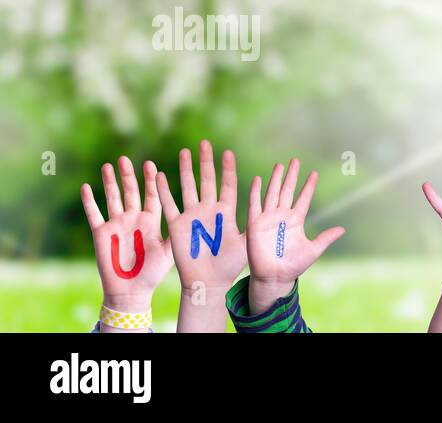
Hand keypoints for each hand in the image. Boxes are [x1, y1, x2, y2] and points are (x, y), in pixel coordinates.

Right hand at [81, 157, 173, 318]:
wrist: (131, 290)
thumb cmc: (153, 273)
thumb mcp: (169, 252)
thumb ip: (178, 234)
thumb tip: (196, 219)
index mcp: (151, 221)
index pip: (152, 196)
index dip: (151, 181)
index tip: (151, 164)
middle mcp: (133, 219)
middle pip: (131, 192)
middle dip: (129, 176)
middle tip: (127, 158)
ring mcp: (117, 224)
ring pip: (113, 198)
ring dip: (110, 182)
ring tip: (109, 165)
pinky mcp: (101, 233)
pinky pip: (94, 213)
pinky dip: (89, 200)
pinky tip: (86, 186)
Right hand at [157, 140, 247, 289]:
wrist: (208, 281)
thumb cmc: (229, 265)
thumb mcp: (246, 242)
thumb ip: (255, 225)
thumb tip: (273, 210)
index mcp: (226, 212)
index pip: (227, 185)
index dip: (227, 169)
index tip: (227, 152)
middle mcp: (208, 210)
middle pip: (207, 180)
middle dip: (206, 162)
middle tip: (205, 143)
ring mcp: (192, 216)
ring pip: (188, 187)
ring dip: (186, 170)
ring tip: (185, 152)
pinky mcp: (176, 225)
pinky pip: (169, 204)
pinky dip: (164, 190)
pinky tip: (159, 175)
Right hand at [247, 159, 345, 312]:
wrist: (275, 277)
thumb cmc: (293, 265)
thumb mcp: (313, 250)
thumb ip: (326, 238)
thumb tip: (343, 229)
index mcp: (296, 221)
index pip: (303, 199)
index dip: (308, 186)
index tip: (314, 174)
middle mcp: (282, 216)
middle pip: (287, 191)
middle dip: (292, 176)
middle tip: (296, 160)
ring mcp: (268, 218)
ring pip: (272, 194)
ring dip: (275, 180)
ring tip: (280, 166)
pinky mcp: (255, 224)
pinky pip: (254, 204)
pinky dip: (256, 192)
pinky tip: (258, 179)